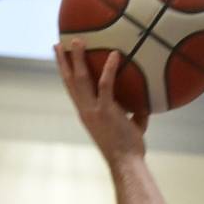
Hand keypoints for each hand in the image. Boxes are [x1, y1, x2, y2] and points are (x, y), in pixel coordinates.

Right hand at [55, 41, 148, 167]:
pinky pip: (106, 84)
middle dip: (63, 61)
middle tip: (59, 44)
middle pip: (70, 81)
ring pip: (81, 79)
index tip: (60, 60)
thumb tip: (145, 103)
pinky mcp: (106, 110)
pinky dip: (109, 68)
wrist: (126, 163)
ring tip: (77, 40)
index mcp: (87, 114)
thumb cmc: (130, 149)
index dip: (65, 74)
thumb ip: (134, 114)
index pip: (72, 91)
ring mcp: (94, 110)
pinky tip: (115, 55)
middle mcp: (86, 111)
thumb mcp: (131, 127)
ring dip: (78, 58)